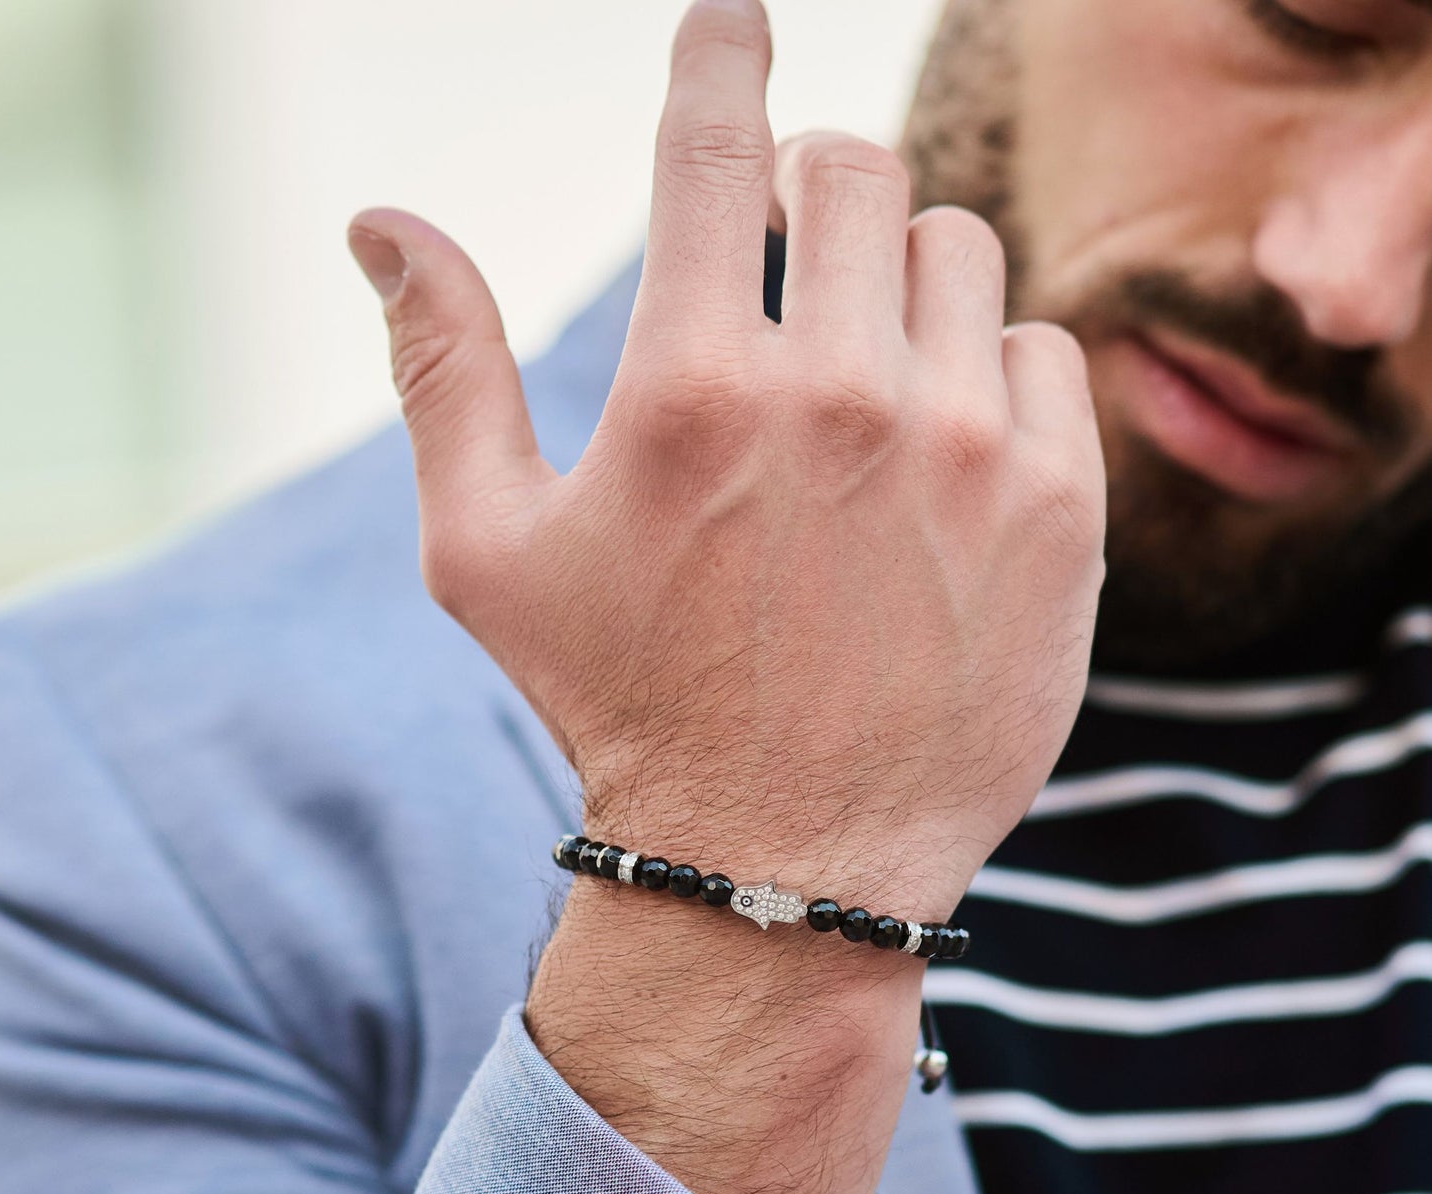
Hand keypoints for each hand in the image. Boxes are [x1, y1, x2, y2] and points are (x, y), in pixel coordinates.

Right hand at [347, 0, 1104, 918]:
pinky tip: (934, 464)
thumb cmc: (623, 706)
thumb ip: (443, 370)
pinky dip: (985, 374)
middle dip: (807, 192)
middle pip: (853, 169)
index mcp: (694, 387)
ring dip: (894, 285)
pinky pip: (1039, 350)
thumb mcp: (491, 556)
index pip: (713, 137)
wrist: (784, 862)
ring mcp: (967, 448)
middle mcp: (844, 395)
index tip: (728, 16)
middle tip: (779, 263)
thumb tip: (380, 218)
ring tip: (853, 389)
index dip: (718, 51)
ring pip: (955, 250)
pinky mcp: (1060, 507)